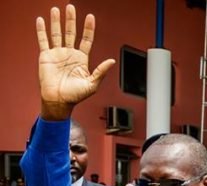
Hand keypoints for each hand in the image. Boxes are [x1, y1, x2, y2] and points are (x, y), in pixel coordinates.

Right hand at [36, 5, 114, 119]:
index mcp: (82, 59)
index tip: (90, 17)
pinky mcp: (46, 56)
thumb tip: (112, 61)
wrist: (59, 101)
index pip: (86, 40)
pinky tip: (42, 21)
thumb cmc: (76, 96)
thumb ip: (101, 71)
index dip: (88, 29)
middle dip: (71, 20)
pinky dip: (42, 30)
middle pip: (71, 33)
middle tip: (71, 7)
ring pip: (57, 33)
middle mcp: (70, 54)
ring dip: (56, 21)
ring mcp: (58, 54)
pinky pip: (43, 41)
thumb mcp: (92, 84)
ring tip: (56, 9)